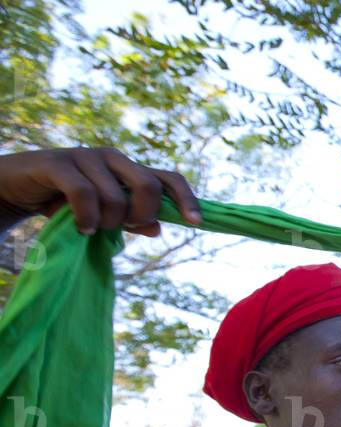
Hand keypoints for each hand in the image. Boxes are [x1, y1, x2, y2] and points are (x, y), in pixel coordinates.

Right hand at [0, 147, 200, 236]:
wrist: (15, 187)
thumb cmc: (63, 202)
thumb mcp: (102, 215)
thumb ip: (130, 221)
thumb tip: (158, 229)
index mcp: (129, 169)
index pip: (169, 179)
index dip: (187, 199)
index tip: (196, 223)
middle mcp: (113, 158)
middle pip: (149, 186)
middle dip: (140, 215)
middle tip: (121, 226)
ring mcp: (85, 157)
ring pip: (116, 197)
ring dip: (106, 223)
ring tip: (90, 229)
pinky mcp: (58, 163)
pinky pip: (84, 194)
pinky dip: (86, 217)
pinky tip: (81, 228)